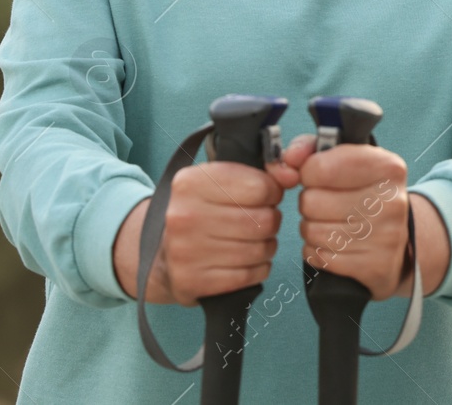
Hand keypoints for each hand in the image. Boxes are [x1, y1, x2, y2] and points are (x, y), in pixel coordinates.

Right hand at [114, 155, 299, 305]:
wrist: (159, 253)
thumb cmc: (200, 212)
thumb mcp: (218, 181)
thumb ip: (261, 171)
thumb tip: (292, 175)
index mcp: (190, 182)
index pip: (260, 186)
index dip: (272, 192)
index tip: (264, 197)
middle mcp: (184, 215)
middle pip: (263, 220)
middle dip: (271, 222)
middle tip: (260, 222)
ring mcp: (185, 251)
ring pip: (260, 249)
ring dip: (266, 247)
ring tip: (253, 242)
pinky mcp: (192, 281)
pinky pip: (250, 275)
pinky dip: (257, 269)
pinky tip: (245, 262)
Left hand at [285, 133, 412, 301]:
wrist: (400, 239)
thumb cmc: (364, 192)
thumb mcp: (346, 159)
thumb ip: (310, 148)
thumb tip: (288, 159)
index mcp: (386, 167)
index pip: (320, 168)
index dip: (308, 172)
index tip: (317, 176)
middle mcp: (391, 201)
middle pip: (311, 202)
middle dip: (310, 202)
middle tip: (327, 203)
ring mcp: (385, 237)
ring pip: (312, 231)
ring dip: (311, 228)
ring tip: (330, 223)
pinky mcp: (375, 267)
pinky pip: (319, 257)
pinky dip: (318, 251)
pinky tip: (335, 244)